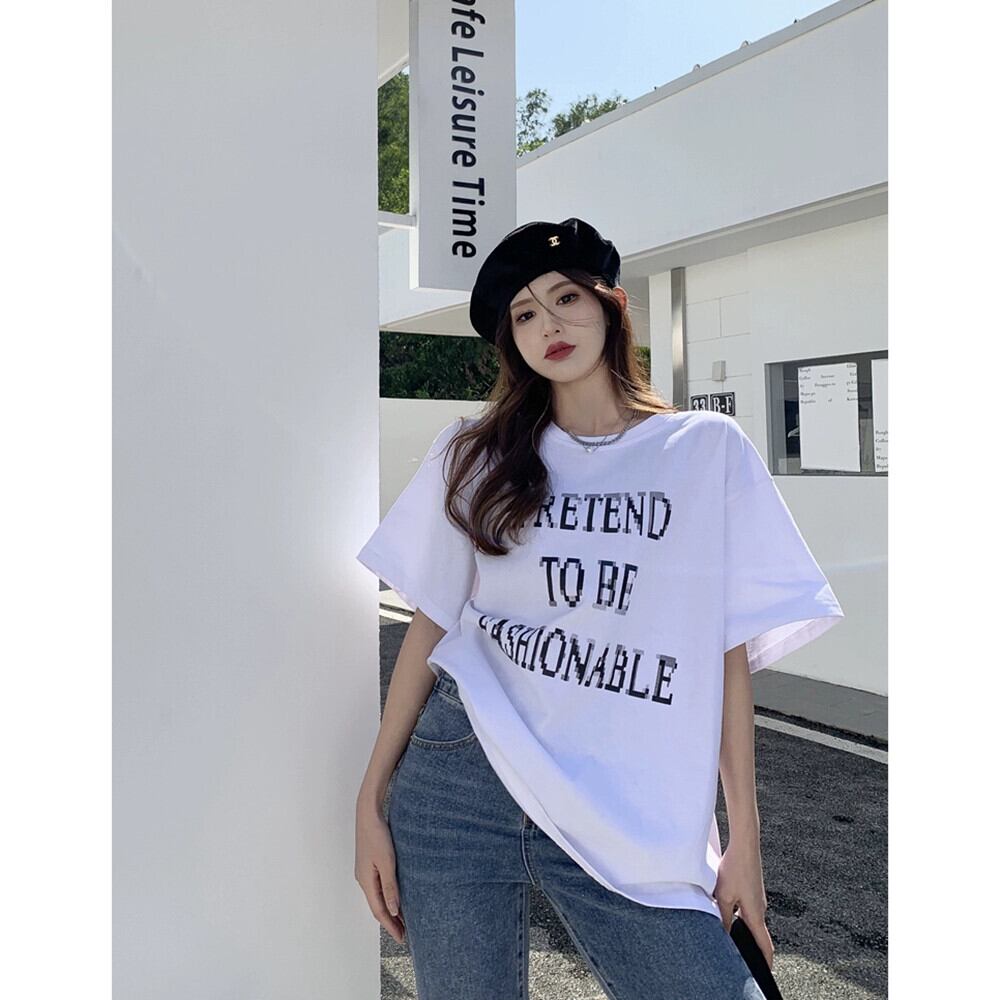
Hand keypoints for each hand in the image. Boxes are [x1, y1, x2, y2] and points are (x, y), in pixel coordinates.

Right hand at [355, 801, 405, 944]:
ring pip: (378, 897)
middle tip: (404, 934)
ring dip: (389, 909)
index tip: (402, 939)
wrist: (368, 814)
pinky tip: (396, 897)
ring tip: (403, 920)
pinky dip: (387, 896)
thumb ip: (390, 887)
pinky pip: (378, 887)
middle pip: (377, 906)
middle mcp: (363, 879)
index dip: (390, 926)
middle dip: (390, 921)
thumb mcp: (387, 862)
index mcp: (366, 882)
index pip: (379, 911)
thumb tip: (393, 910)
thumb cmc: (377, 835)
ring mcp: (365, 872)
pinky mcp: (369, 864)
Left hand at [713, 839, 773, 968]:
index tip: (767, 974)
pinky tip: (728, 912)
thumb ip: (724, 918)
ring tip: (732, 936)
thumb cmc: (735, 869)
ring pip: (751, 919)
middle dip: (752, 947)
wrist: (745, 845)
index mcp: (756, 915)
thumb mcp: (724, 897)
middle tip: (744, 958)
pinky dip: (741, 916)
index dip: (766, 961)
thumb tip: (723, 936)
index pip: (765, 945)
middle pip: (758, 934)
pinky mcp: (753, 889)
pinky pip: (748, 908)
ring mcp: (757, 898)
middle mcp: (760, 908)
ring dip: (744, 929)